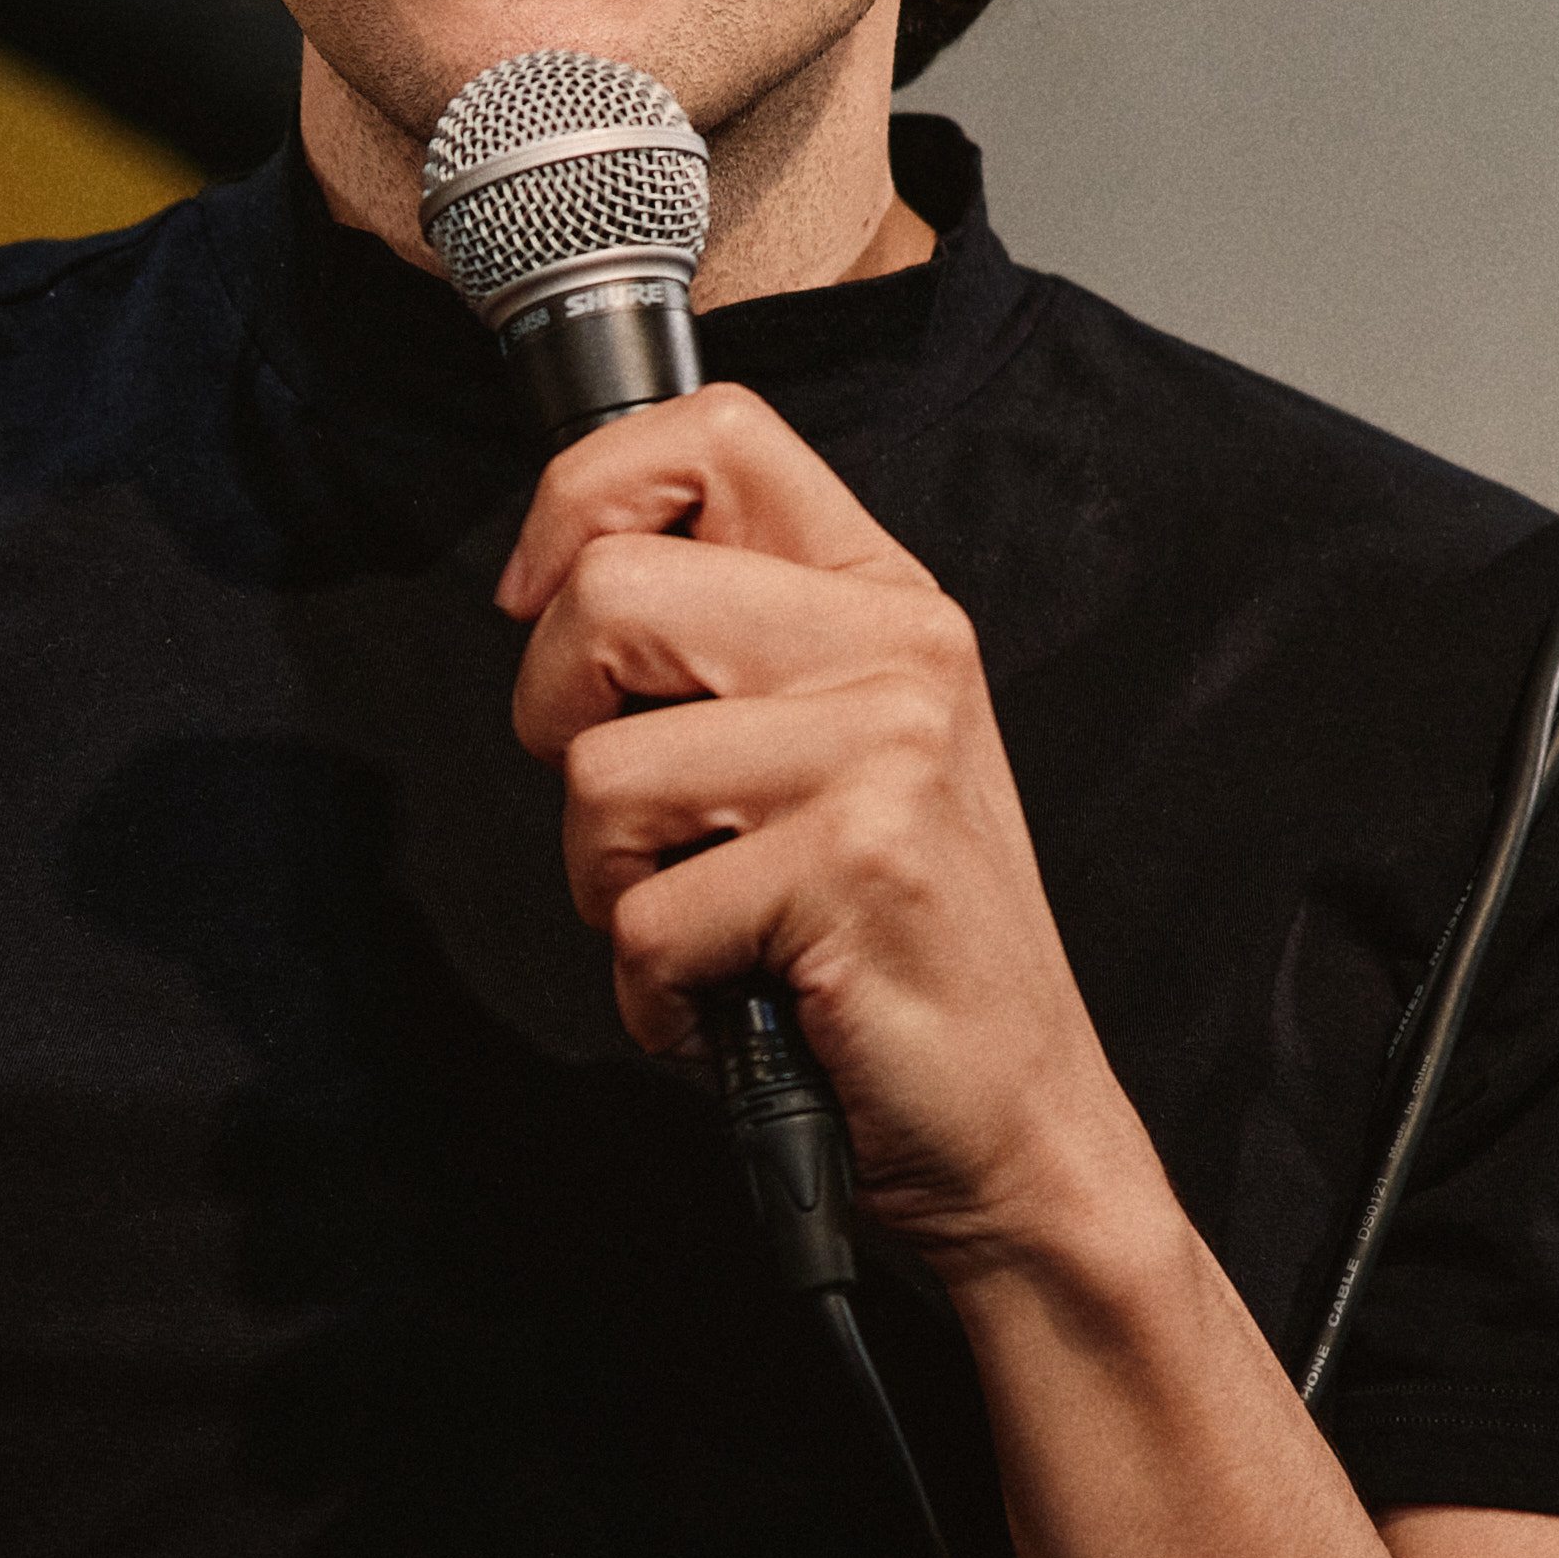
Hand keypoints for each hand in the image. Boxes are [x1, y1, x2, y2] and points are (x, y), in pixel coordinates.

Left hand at [499, 389, 1156, 1283]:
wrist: (1015, 1125)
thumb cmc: (889, 953)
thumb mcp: (834, 753)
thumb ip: (728, 646)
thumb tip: (554, 578)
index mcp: (887, 600)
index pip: (714, 432)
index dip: (584, 498)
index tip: (542, 599)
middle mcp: (898, 651)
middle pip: (609, 597)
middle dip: (559, 725)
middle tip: (637, 821)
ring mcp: (883, 752)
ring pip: (599, 772)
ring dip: (612, 885)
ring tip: (711, 927)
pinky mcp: (854, 864)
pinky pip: (641, 918)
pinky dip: (654, 994)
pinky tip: (736, 1003)